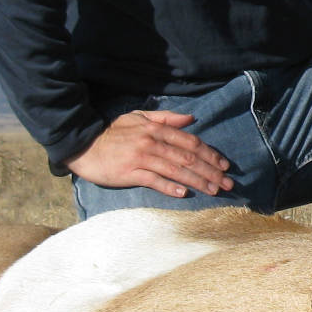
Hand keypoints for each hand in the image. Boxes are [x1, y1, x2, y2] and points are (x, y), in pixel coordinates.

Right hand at [66, 111, 232, 195]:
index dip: (210, 153)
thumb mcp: (138, 117)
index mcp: (156, 129)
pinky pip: (154, 181)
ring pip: (176, 170)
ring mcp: (141, 158)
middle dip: (211, 171)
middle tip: (227, 183)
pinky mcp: (129, 173)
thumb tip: (190, 118)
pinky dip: (170, 187)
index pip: (190, 142)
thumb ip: (165, 118)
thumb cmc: (112, 132)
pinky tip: (184, 193)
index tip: (224, 165)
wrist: (83, 145)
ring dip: (197, 181)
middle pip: (188, 158)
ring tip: (214, 190)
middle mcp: (152, 142)